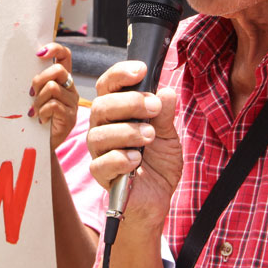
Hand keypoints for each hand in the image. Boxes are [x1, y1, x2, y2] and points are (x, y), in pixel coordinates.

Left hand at [30, 43, 78, 150]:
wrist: (39, 143)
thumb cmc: (34, 116)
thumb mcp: (34, 94)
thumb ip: (34, 81)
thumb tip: (19, 64)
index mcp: (62, 79)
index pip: (65, 55)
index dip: (54, 49)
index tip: (39, 54)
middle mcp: (70, 88)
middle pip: (58, 70)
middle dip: (39, 80)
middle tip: (31, 93)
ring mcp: (72, 102)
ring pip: (53, 88)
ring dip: (38, 100)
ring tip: (35, 111)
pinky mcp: (70, 117)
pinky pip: (53, 105)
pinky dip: (42, 112)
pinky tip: (40, 119)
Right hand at [86, 61, 181, 226]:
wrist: (158, 198)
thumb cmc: (157, 163)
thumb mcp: (168, 135)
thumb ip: (164, 114)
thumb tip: (166, 91)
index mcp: (116, 112)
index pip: (108, 86)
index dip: (120, 74)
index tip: (141, 69)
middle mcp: (103, 127)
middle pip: (101, 106)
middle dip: (129, 103)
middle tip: (154, 107)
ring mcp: (99, 151)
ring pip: (100, 134)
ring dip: (128, 131)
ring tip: (150, 136)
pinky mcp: (101, 174)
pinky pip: (101, 163)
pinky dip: (120, 158)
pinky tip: (136, 160)